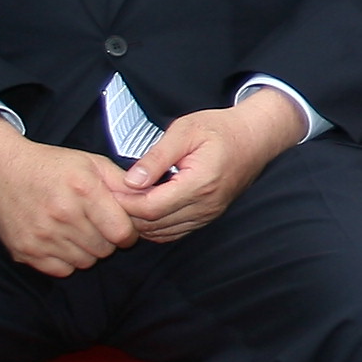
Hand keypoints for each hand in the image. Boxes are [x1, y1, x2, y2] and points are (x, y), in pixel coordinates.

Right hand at [0, 116, 139, 278]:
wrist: (0, 170)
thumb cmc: (52, 166)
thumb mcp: (91, 163)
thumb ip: (122, 182)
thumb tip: (151, 198)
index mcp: (83, 190)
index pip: (122, 233)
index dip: (127, 232)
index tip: (120, 225)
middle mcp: (62, 214)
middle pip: (105, 249)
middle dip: (107, 240)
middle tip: (96, 225)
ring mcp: (42, 236)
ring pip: (86, 261)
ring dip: (88, 250)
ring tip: (77, 230)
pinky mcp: (25, 251)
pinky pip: (62, 270)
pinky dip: (67, 259)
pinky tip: (61, 239)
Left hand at [118, 89, 305, 241]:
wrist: (254, 138)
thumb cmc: (220, 129)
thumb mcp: (185, 130)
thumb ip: (157, 157)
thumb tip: (131, 181)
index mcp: (200, 183)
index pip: (151, 207)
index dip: (124, 201)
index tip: (107, 187)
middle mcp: (205, 205)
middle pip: (153, 224)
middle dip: (126, 212)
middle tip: (108, 194)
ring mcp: (208, 214)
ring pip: (161, 233)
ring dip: (138, 221)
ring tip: (123, 200)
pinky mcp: (207, 217)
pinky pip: (173, 232)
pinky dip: (153, 226)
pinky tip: (142, 208)